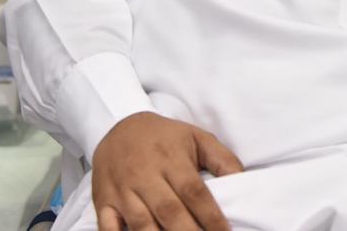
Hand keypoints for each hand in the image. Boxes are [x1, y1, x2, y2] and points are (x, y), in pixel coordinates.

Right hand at [92, 111, 243, 230]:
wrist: (119, 125)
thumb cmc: (165, 138)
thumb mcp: (197, 138)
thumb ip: (223, 160)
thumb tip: (243, 182)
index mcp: (172, 160)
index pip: (195, 193)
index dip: (211, 217)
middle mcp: (146, 175)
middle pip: (169, 212)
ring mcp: (122, 190)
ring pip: (141, 223)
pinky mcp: (103, 201)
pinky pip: (108, 226)